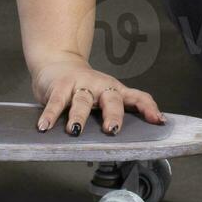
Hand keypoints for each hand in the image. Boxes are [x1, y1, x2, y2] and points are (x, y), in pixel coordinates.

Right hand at [31, 56, 164, 135]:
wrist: (56, 62)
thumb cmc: (85, 87)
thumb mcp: (104, 97)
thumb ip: (115, 114)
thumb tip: (134, 140)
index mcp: (115, 91)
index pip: (137, 97)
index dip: (148, 108)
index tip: (157, 121)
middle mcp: (100, 87)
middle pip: (111, 99)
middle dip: (113, 115)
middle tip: (112, 130)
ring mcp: (80, 85)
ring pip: (81, 101)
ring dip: (78, 116)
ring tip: (75, 131)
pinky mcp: (59, 86)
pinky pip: (55, 102)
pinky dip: (50, 115)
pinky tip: (45, 127)